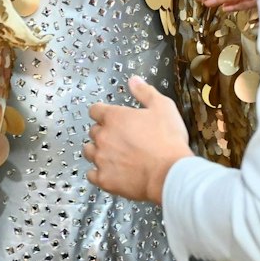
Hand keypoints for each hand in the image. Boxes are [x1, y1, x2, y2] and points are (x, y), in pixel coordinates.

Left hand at [83, 76, 191, 204]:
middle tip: (118, 137)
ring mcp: (102, 159)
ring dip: (98, 151)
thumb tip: (134, 81)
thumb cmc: (168, 141)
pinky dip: (98, 173)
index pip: (95, 110)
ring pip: (89, 151)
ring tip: (111, 154)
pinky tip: (109, 172)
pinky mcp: (104, 179)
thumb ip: (145, 92)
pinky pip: (91, 175)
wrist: (170, 173)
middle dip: (103, 132)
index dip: (102, 113)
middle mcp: (104, 137)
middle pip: (93, 131)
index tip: (108, 117)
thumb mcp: (163, 107)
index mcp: (114, 117)